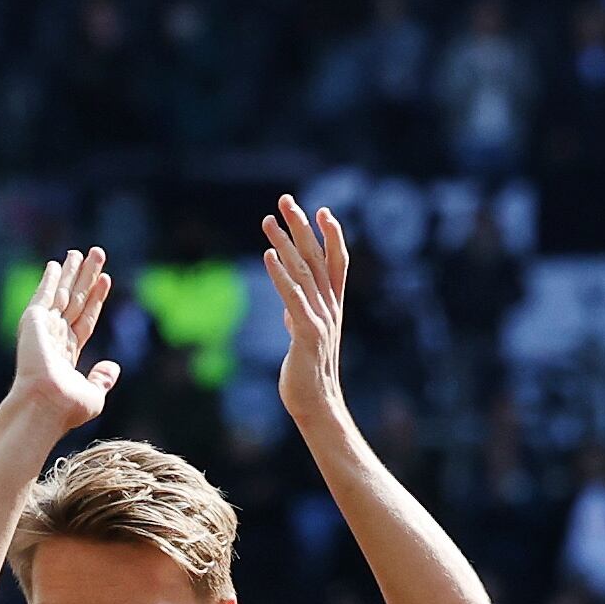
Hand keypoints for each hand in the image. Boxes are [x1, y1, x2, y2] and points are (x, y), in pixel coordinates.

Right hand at [10, 247, 118, 428]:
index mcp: (67, 355)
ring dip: (72, 272)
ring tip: (81, 252)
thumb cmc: (67, 408)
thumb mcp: (94, 395)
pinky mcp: (34, 322)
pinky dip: (50, 280)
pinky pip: (45, 295)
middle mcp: (54, 339)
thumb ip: (102, 379)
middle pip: (75, 301)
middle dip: (86, 278)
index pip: (85, 320)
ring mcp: (43, 330)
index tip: (106, 280)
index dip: (96, 299)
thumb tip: (113, 367)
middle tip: (96, 253)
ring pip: (63, 294)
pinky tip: (56, 264)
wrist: (45, 405)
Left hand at [260, 195, 350, 429]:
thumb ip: (299, 319)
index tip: (321, 210)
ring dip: (285, 243)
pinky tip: (269, 256)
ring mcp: (321, 318)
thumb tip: (289, 310)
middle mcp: (330, 307)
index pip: (337, 262)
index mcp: (332, 306)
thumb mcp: (304, 339)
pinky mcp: (307, 333)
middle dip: (302, 226)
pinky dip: (282, 275)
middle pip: (317, 257)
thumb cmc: (308, 373)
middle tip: (286, 200)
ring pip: (302, 272)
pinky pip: (293, 297)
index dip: (331, 236)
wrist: (316, 404)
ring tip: (267, 220)